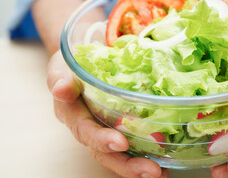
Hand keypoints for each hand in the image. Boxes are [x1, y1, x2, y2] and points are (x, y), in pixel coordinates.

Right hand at [47, 50, 167, 177]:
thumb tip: (62, 89)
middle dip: (127, 165)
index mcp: (74, 115)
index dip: (101, 140)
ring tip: (160, 173)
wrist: (84, 62)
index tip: (121, 143)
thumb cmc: (74, 65)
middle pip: (105, 153)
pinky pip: (134, 143)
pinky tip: (165, 161)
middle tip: (151, 171)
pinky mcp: (122, 126)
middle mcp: (90, 129)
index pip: (86, 131)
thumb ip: (61, 78)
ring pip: (120, 154)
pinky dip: (148, 154)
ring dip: (139, 166)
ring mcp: (106, 130)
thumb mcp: (63, 67)